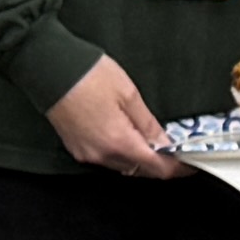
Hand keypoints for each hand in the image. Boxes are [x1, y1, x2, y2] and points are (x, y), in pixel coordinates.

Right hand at [50, 55, 181, 178]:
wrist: (47, 69)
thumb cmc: (88, 75)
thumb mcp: (128, 94)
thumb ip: (147, 123)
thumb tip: (163, 142)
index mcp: (118, 142)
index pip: (157, 168)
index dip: (177, 168)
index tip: (191, 163)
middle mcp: (102, 155)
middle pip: (140, 170)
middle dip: (161, 164)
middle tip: (178, 151)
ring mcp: (87, 153)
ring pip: (123, 166)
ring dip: (141, 158)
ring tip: (155, 142)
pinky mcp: (76, 148)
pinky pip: (107, 159)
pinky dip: (123, 153)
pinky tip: (130, 138)